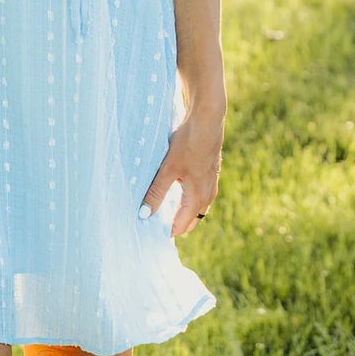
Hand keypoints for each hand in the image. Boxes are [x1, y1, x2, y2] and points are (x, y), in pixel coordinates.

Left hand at [140, 96, 224, 236]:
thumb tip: (144, 214)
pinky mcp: (208, 172)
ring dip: (181, 213)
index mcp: (198, 197)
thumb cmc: (189, 143)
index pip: (182, 225)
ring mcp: (210, 183)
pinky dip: (186, 200)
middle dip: (175, 225)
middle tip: (154, 227)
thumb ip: (156, 192)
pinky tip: (174, 193)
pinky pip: (198, 195)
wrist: (207, 119)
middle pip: (191, 219)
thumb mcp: (168, 169)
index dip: (167, 231)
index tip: (151, 235)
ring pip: (195, 207)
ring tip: (161, 213)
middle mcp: (207, 194)